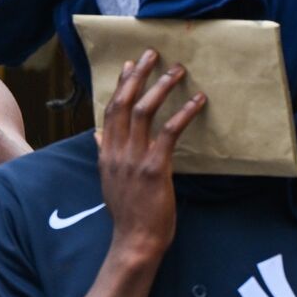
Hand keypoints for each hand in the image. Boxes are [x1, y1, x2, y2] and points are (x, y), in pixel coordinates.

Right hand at [98, 49, 206, 259]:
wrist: (134, 242)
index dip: (121, 85)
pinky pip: (169, 132)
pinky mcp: (154, 168)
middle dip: (138, 75)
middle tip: (152, 54)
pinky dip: (184, 113)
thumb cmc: (128, 214)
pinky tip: (199, 101)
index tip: (129, 65)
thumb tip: (97, 135)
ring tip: (178, 71)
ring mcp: (134, 159)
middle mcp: (116, 152)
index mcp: (106, 154)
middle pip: (123, 102)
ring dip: (161, 86)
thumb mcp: (109, 181)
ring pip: (144, 111)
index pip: (110, 110)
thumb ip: (104, 155)